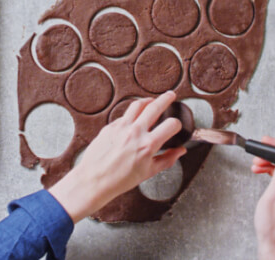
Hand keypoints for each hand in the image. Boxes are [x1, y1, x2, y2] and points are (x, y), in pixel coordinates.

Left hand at [49, 91, 185, 222]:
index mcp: (148, 145)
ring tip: (152, 101)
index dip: (177, 124)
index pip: (171, 124)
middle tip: (171, 95)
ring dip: (147, 101)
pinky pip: (123, 115)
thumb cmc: (120, 179)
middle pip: (154, 107)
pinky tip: (134, 119)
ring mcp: (121, 127)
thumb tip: (180, 151)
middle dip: (166, 99)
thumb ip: (167, 160)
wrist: (94, 179)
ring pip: (137, 105)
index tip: (176, 126)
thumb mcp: (149, 172)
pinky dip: (131, 114)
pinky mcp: (110, 126)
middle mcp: (135, 132)